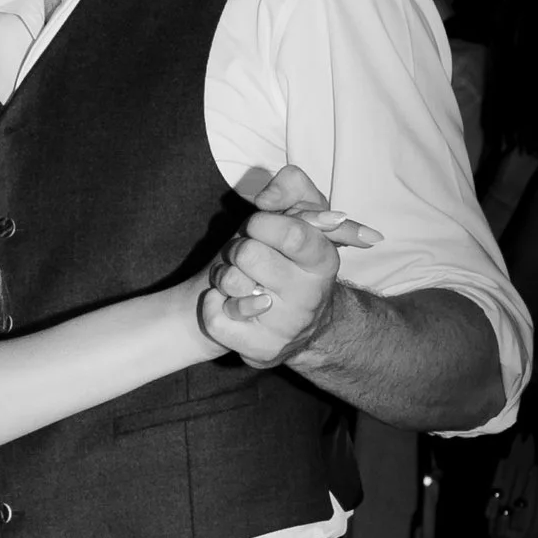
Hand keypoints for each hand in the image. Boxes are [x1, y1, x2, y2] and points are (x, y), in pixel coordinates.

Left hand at [198, 166, 376, 368]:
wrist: (292, 322)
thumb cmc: (286, 258)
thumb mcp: (299, 214)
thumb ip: (291, 186)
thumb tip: (266, 198)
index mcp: (324, 260)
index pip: (292, 233)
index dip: (262, 224)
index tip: (257, 227)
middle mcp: (311, 297)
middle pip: (249, 255)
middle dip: (238, 249)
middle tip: (248, 258)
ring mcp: (286, 328)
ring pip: (231, 285)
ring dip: (224, 277)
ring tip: (242, 283)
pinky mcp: (261, 351)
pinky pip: (215, 319)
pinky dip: (212, 305)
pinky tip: (229, 306)